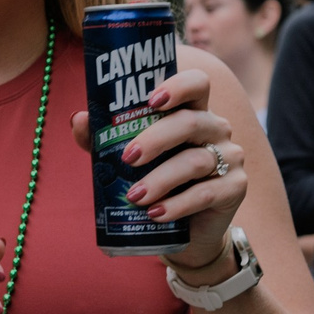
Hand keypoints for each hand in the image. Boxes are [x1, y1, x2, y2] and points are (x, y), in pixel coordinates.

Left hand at [69, 65, 247, 270]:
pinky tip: (156, 214)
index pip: (197, 83)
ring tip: (134, 196)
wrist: (184, 229)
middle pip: (190, 122)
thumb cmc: (155, 181)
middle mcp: (215, 128)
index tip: (151, 100)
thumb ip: (102, 139)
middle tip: (128, 157)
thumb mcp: (125, 159)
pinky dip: (177, 205)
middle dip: (156, 139)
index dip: (177, 86)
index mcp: (192, 110)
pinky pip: (205, 193)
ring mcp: (230, 157)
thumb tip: (78, 119)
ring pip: (195, 161)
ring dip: (160, 179)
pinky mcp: (236, 187)